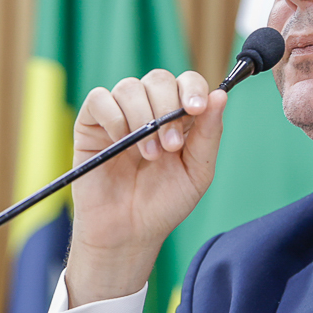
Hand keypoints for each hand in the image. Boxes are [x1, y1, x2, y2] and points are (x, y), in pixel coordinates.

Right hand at [63, 69, 226, 306]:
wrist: (128, 233)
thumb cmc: (163, 203)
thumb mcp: (197, 172)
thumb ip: (209, 134)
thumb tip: (221, 95)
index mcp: (178, 116)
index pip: (187, 82)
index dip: (193, 89)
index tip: (197, 108)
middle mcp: (149, 109)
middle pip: (159, 79)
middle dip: (168, 109)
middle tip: (171, 146)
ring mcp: (119, 114)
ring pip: (130, 87)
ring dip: (142, 118)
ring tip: (149, 155)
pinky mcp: (91, 124)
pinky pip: (99, 99)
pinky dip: (114, 117)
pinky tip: (120, 142)